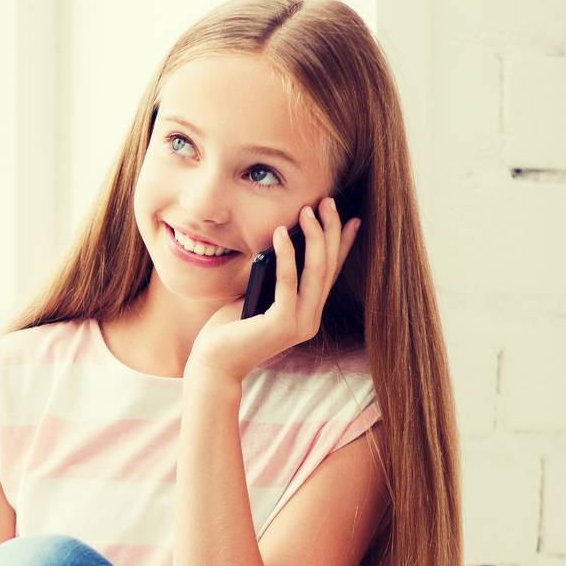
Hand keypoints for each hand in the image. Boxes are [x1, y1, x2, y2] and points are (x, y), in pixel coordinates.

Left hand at [188, 197, 361, 383]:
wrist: (213, 364)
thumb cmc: (230, 328)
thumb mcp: (257, 295)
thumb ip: (274, 278)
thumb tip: (283, 240)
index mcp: (306, 314)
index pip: (330, 274)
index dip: (342, 245)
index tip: (352, 219)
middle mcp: (309, 320)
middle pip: (327, 268)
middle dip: (330, 231)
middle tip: (327, 202)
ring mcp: (298, 325)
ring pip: (315, 272)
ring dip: (314, 237)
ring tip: (308, 210)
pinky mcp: (281, 325)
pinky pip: (288, 282)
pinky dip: (287, 255)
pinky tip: (280, 234)